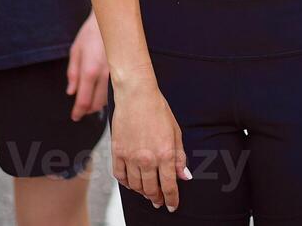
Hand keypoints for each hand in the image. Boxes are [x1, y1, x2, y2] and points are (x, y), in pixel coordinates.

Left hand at [66, 12, 109, 120]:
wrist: (111, 21)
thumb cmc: (91, 34)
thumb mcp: (75, 51)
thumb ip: (73, 73)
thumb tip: (71, 91)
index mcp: (90, 71)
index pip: (84, 100)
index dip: (78, 111)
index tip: (74, 116)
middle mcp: (104, 75)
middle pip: (96, 104)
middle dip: (87, 110)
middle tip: (80, 111)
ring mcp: (115, 74)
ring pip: (107, 99)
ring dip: (97, 104)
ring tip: (89, 102)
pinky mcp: (123, 71)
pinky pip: (115, 90)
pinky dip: (107, 96)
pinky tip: (101, 94)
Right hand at [111, 83, 190, 212]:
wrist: (136, 95)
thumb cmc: (158, 110)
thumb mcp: (176, 132)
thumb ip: (179, 157)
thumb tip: (184, 176)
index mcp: (164, 154)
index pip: (169, 186)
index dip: (171, 199)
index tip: (172, 206)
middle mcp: (147, 159)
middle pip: (151, 189)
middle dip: (156, 198)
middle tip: (159, 200)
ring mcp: (130, 157)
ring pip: (135, 186)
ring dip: (142, 192)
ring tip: (147, 192)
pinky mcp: (117, 152)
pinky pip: (120, 176)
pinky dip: (126, 183)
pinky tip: (131, 182)